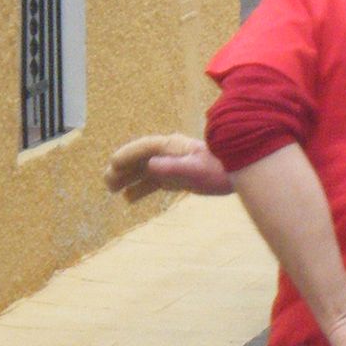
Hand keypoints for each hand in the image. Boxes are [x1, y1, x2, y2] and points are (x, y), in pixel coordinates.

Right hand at [105, 133, 233, 202]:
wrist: (238, 172)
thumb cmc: (219, 169)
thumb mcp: (196, 169)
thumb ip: (174, 168)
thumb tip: (150, 165)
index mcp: (172, 147)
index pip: (145, 148)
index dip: (128, 155)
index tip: (113, 163)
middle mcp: (169, 154)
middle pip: (140, 160)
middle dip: (123, 169)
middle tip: (106, 181)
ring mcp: (173, 166)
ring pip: (144, 172)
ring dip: (128, 179)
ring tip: (111, 190)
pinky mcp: (178, 177)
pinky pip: (154, 182)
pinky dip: (141, 189)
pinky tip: (128, 199)